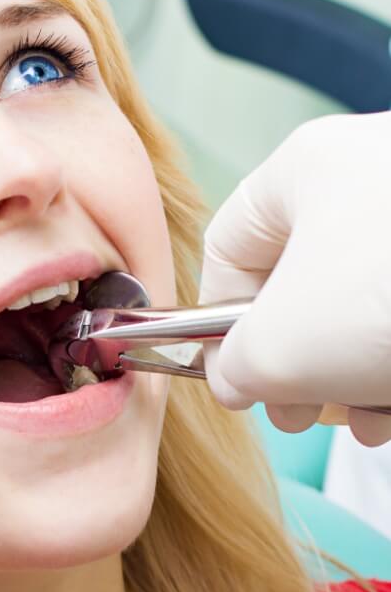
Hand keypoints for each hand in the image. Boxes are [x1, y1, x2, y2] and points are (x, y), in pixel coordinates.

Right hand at [199, 112, 390, 445]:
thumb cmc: (390, 298)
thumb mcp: (279, 347)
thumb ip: (233, 366)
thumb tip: (232, 379)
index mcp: (306, 172)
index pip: (229, 250)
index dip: (217, 323)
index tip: (234, 380)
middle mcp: (370, 178)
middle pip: (300, 287)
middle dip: (296, 365)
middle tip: (300, 412)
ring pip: (360, 307)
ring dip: (349, 377)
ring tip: (365, 420)